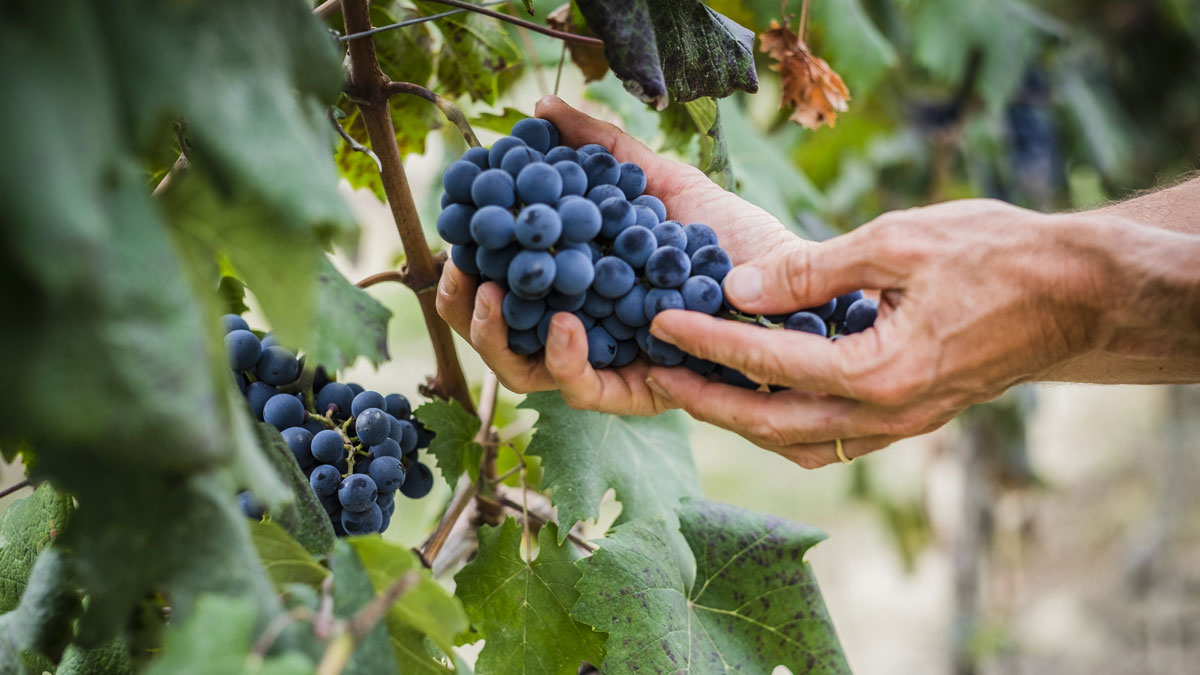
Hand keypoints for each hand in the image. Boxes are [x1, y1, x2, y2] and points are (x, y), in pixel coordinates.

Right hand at [437, 95, 801, 413]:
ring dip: (496, 338)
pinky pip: (585, 392)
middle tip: (457, 273)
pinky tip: (565, 323)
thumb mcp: (658, 181)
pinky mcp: (640, 393)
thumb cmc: (730, 235)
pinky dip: (565, 359)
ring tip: (488, 294)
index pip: (506, 290)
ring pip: (527, 372)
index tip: (453, 239)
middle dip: (465, 312)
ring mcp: (609, 366)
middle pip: (503, 337)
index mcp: (580, 289)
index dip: (468, 272)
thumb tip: (540, 108)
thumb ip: (600, 149)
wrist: (795, 277)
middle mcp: (587, 332)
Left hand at [644, 199, 1130, 466]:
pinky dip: (784, 425)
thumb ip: (813, 270)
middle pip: (771, 425)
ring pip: (799, 443)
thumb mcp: (898, 241)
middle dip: (707, 401)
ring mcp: (900, 426)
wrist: (1077, 293)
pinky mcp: (909, 420)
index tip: (659, 322)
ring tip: (696, 390)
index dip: (707, 342)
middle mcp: (887, 414)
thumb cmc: (995, 253)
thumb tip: (737, 288)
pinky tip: (760, 399)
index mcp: (881, 371)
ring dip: (742, 422)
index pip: (769, 363)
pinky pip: (830, 440)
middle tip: (656, 376)